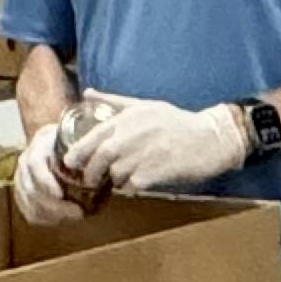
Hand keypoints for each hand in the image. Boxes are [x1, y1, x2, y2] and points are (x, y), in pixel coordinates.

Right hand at [11, 110, 89, 225]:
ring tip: (73, 216)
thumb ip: (88, 147)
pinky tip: (60, 219)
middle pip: (30, 188)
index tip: (59, 194)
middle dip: (52, 206)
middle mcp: (26, 160)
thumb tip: (103, 158)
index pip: (34, 164)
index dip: (44, 181)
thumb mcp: (83, 136)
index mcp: (40, 143)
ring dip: (50, 214)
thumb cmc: (78, 139)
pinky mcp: (24, 193)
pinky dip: (44, 219)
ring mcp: (23, 177)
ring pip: (28, 202)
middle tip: (77, 213)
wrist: (66, 142)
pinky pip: (28, 211)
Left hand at [74, 99, 251, 193]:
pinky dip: (131, 188)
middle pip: (102, 156)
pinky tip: (139, 183)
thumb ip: (115, 101)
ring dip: (115, 180)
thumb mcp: (145, 105)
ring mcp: (145, 153)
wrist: (210, 138)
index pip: (95, 135)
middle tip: (90, 179)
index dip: (79, 151)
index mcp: (130, 117)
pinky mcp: (156, 171)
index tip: (70, 162)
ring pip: (116, 173)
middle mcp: (134, 134)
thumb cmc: (177, 122)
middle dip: (92, 171)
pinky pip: (133, 185)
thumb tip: (88, 94)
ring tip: (123, 178)